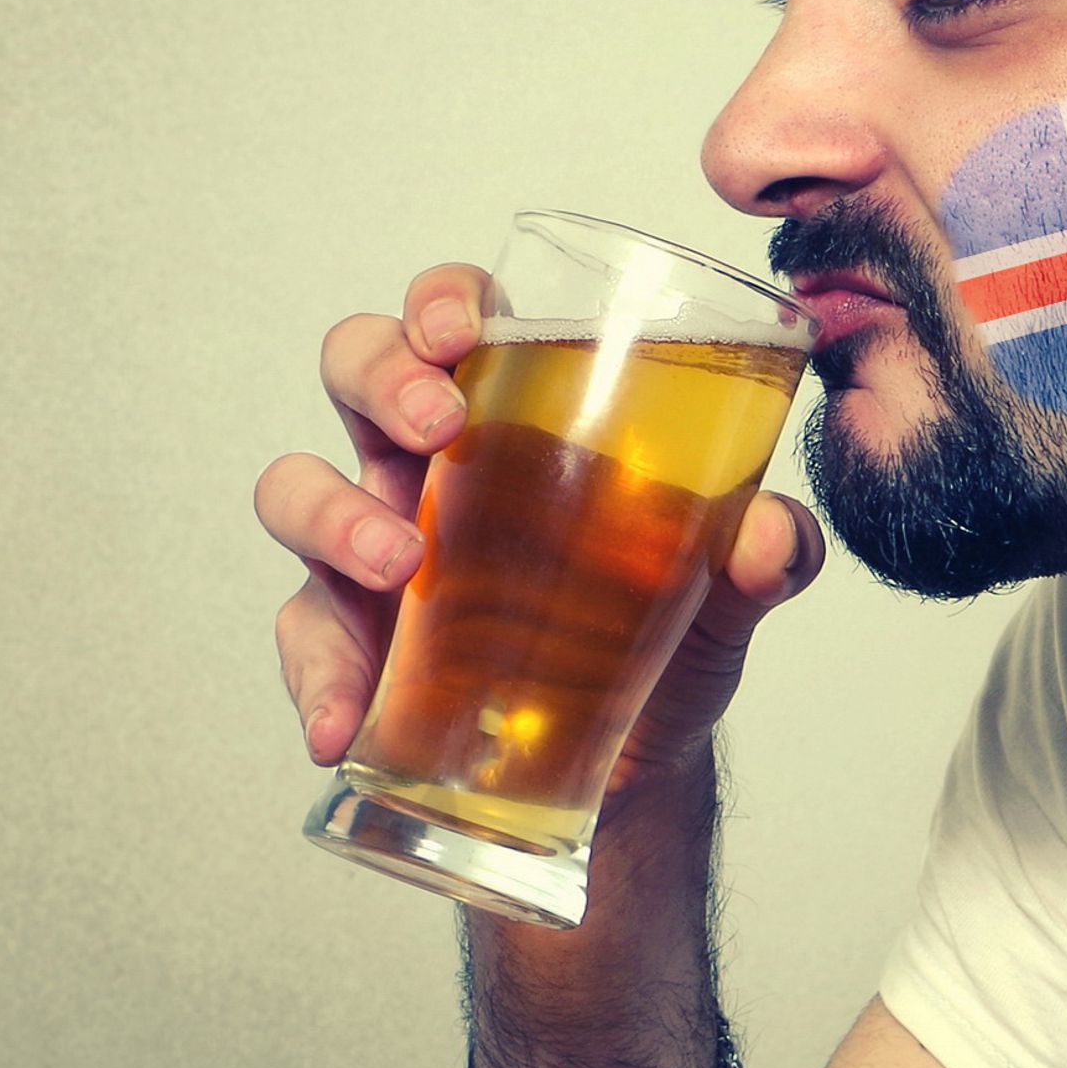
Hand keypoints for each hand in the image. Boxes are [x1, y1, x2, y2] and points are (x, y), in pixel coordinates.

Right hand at [255, 263, 823, 776]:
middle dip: (380, 376)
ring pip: (295, 490)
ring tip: (398, 564)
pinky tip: (345, 725)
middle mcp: (426, 464)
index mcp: (514, 417)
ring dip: (333, 515)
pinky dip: (320, 682)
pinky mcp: (355, 646)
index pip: (457, 319)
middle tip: (438, 423)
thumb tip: (770, 535)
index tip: (462, 329)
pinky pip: (305, 642)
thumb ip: (767, 554)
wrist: (637, 767)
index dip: (441, 300)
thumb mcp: (726, 591)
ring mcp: (374, 551)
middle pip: (355, 368)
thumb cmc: (664, 634)